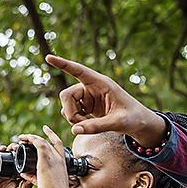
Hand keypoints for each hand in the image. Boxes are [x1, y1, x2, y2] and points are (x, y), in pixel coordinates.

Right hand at [0, 144, 31, 187]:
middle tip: (23, 146)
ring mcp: (0, 166)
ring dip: (10, 147)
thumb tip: (37, 172)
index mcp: (18, 174)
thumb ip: (28, 182)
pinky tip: (3, 148)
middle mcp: (10, 169)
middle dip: (19, 149)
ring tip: (15, 147)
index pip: (23, 161)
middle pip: (15, 155)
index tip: (32, 150)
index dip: (27, 155)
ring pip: (6, 153)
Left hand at [17, 126, 73, 187]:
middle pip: (49, 142)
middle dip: (38, 138)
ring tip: (22, 138)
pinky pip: (38, 144)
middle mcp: (60, 159)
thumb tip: (24, 173)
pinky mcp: (46, 160)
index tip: (46, 129)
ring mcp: (54, 159)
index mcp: (62, 165)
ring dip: (31, 137)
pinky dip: (30, 139)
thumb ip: (34, 177)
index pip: (59, 145)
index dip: (52, 136)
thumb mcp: (45, 184)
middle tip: (27, 138)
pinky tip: (23, 139)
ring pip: (42, 141)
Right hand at [45, 54, 165, 145]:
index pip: (79, 71)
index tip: (48, 57)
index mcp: (101, 83)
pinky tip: (87, 125)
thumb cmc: (133, 118)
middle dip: (69, 111)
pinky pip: (71, 113)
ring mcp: (88, 97)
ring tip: (89, 126)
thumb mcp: (118, 123)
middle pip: (66, 95)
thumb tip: (74, 130)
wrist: (138, 123)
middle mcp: (92, 88)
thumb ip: (96, 126)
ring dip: (73, 118)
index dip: (63, 65)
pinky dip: (76, 122)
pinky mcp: (87, 107)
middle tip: (79, 124)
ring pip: (67, 105)